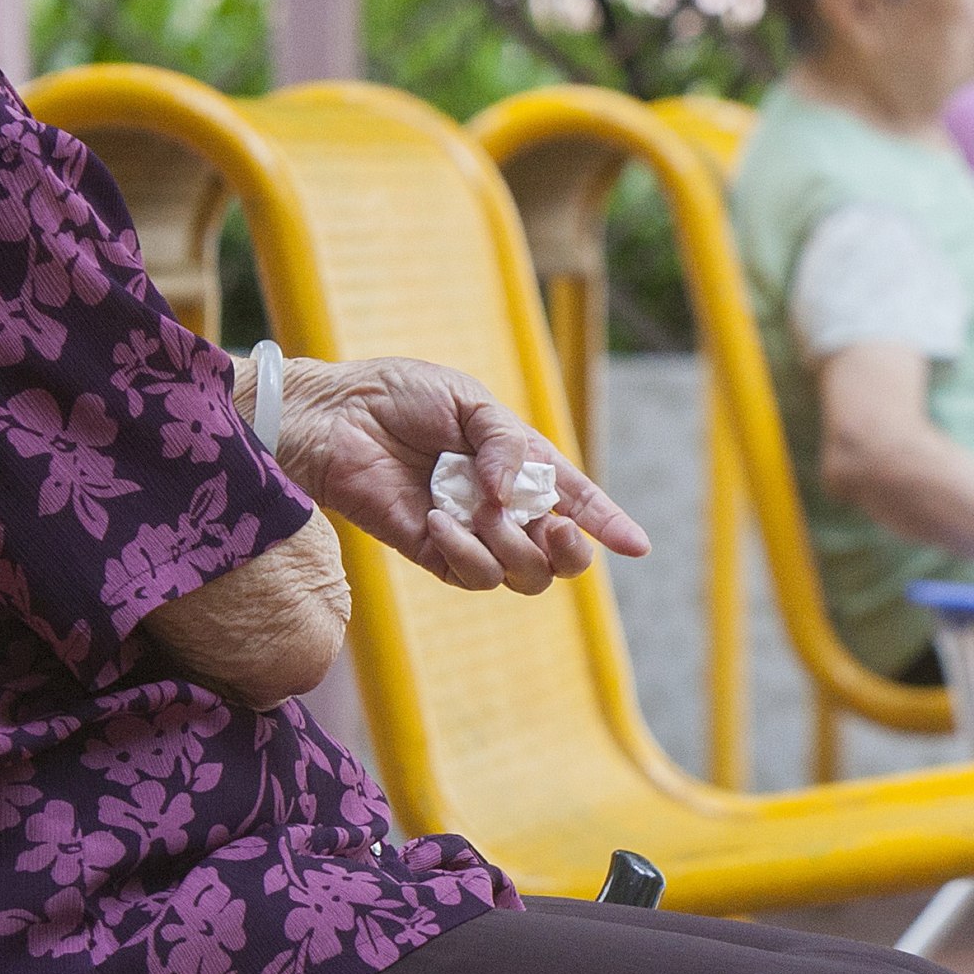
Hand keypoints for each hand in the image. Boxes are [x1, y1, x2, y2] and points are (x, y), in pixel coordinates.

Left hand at [275, 356, 650, 592]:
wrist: (336, 416)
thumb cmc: (398, 396)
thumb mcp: (468, 401)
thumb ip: (506, 443)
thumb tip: (517, 493)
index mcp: (518, 464)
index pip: (576, 500)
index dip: (608, 524)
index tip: (637, 546)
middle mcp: (501, 505)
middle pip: (560, 554)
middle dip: (571, 548)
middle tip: (554, 527)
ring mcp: (470, 534)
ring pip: (524, 574)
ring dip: (514, 547)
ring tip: (479, 512)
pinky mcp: (434, 554)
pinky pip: (474, 576)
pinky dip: (467, 553)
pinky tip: (439, 521)